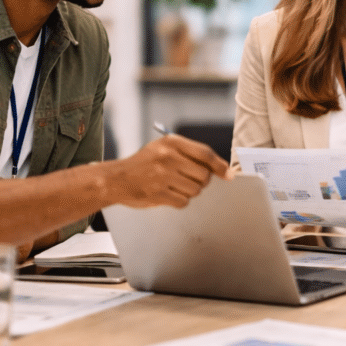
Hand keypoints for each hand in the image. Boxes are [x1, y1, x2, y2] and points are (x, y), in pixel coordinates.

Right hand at [108, 134, 231, 207]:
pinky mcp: (158, 193)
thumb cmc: (145, 164)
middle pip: (204, 175)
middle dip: (200, 181)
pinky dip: (179, 201)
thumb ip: (191, 155)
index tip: (228, 174)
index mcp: (172, 143)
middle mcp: (168, 157)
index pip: (205, 154)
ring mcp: (162, 175)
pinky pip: (183, 202)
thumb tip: (223, 170)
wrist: (116, 179)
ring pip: (195, 190)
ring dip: (189, 192)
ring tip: (173, 186)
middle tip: (187, 180)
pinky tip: (167, 194)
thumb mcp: (164, 149)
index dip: (220, 166)